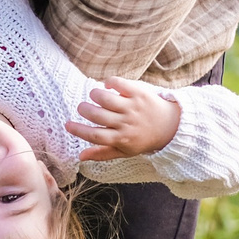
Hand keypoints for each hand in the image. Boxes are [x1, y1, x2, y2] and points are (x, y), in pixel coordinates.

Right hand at [67, 76, 181, 161]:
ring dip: (95, 95)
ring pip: (105, 98)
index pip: (95, 135)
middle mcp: (126, 123)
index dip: (78, 130)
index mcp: (120, 139)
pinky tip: (108, 86)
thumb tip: (80, 156)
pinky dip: (109, 82)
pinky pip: (119, 83)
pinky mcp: (139, 93)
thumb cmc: (143, 140)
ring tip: (94, 96)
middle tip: (82, 108)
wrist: (170, 127)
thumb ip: (102, 154)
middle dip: (84, 109)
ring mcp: (132, 107)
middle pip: (97, 114)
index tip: (68, 125)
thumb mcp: (124, 151)